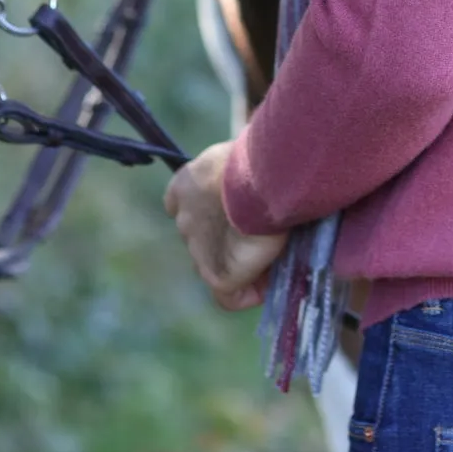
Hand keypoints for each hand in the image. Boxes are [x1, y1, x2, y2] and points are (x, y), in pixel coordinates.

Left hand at [164, 140, 287, 310]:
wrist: (263, 178)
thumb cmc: (259, 158)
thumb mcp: (240, 155)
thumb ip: (235, 174)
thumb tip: (256, 188)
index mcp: (185, 185)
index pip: (181, 205)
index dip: (206, 212)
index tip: (232, 210)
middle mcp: (184, 218)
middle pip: (201, 239)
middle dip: (225, 239)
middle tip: (259, 233)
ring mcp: (197, 249)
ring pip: (214, 266)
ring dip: (238, 264)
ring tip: (272, 255)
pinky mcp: (216, 275)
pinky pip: (230, 296)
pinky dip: (249, 292)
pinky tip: (270, 279)